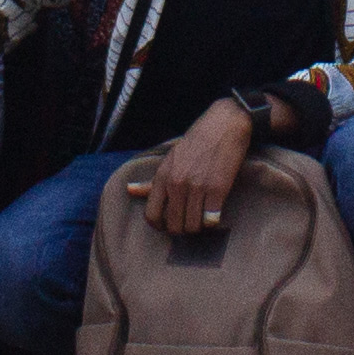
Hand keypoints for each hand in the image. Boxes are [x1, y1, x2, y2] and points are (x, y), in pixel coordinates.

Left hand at [139, 101, 255, 236]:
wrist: (224, 125)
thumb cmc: (195, 143)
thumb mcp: (170, 159)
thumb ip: (151, 181)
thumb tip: (129, 190)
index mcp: (162, 176)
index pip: (152, 215)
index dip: (160, 226)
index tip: (169, 224)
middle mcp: (177, 183)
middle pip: (174, 225)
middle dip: (181, 229)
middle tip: (188, 222)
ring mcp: (197, 187)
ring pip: (193, 226)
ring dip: (198, 226)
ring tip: (201, 217)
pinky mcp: (217, 189)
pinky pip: (211, 220)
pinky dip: (212, 221)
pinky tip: (214, 211)